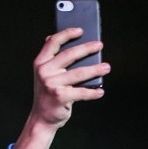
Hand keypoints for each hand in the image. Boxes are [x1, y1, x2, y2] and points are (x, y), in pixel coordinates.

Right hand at [10, 28, 108, 148]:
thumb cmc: (48, 94)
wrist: (41, 118)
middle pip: (69, 55)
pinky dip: (93, 92)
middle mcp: (45, 71)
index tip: (81, 30)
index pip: (53, 42)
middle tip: (99, 45)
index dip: (67, 34)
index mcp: (40, 63)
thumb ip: (53, 59)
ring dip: (96, 69)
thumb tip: (70, 43)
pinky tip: (100, 91)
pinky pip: (82, 92)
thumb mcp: (46, 74)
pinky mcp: (61, 97)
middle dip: (87, 48)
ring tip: (106, 67)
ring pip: (79, 73)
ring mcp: (52, 84)